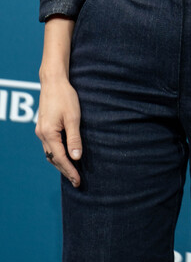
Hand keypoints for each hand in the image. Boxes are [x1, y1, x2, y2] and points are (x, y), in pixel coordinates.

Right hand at [36, 71, 81, 186]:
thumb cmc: (65, 97)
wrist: (53, 81)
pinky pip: (49, 145)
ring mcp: (41, 131)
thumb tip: (76, 157)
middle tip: (77, 181)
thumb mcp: (73, 118)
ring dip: (60, 163)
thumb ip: (74, 138)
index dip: (69, 170)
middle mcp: (42, 134)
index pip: (60, 158)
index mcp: (48, 133)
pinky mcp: (43, 126)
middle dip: (65, 170)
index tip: (78, 180)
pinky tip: (65, 155)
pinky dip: (57, 154)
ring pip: (50, 153)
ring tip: (72, 171)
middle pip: (53, 158)